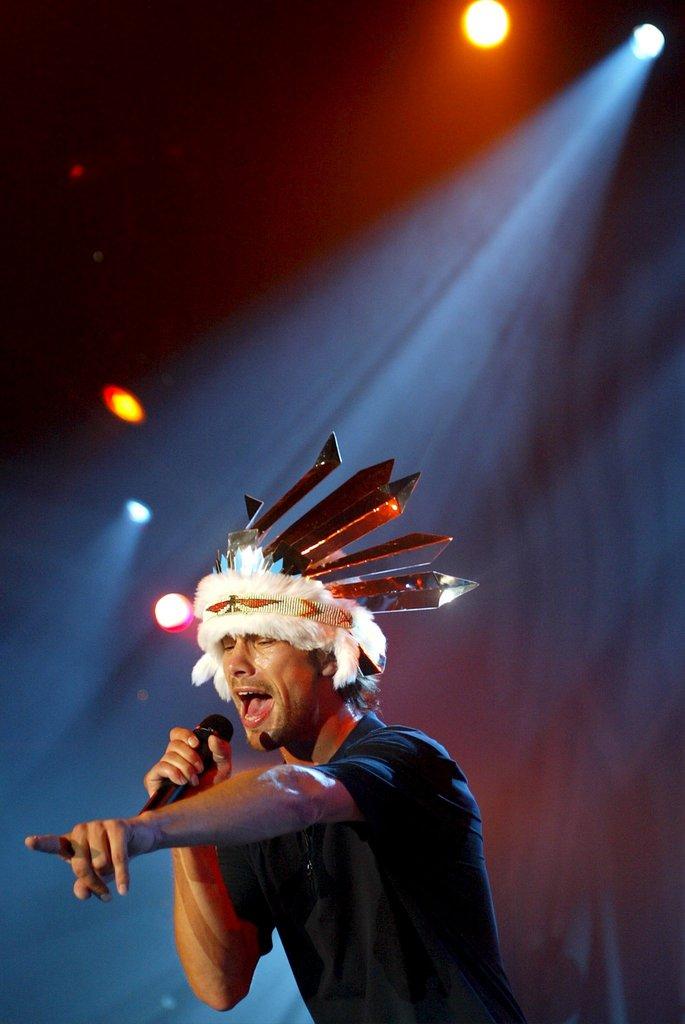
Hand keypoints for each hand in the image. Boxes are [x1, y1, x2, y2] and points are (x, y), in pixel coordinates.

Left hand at [24, 815, 158, 899]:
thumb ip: (85, 885)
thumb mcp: (97, 875)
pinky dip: (121, 876)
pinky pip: (118, 858)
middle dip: (94, 883)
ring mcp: (99, 825)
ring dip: (110, 874)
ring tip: (117, 871)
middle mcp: (82, 831)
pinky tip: (123, 890)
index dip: (42, 844)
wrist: (139, 839)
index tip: (29, 842)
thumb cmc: (111, 857)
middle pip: (81, 867)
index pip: (54, 844)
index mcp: (72, 842)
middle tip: (104, 896)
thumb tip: (82, 892)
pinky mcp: (118, 826)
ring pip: (100, 864)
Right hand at [143, 726, 232, 797]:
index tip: (196, 743)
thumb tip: (212, 737)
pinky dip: (173, 772)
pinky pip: (160, 767)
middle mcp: (172, 758)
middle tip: (200, 769)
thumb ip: (222, 750)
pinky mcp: (153, 780)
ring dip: (185, 767)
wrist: (204, 811)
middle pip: (174, 743)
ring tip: (194, 780)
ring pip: (169, 755)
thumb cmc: (213, 789)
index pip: (176, 734)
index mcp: (185, 751)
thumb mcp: (224, 767)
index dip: (185, 735)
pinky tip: (182, 781)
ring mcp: (162, 769)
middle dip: (190, 755)